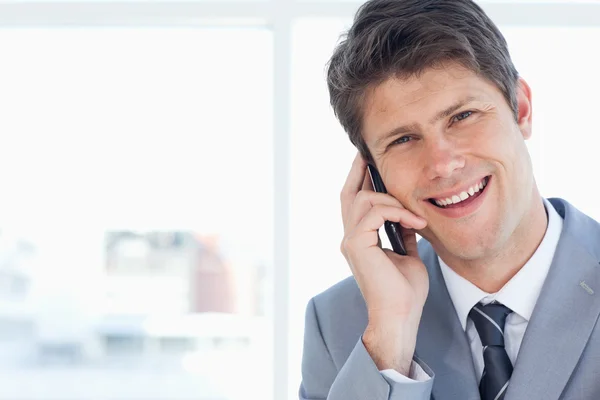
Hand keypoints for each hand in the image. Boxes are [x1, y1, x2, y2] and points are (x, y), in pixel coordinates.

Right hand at [339, 152, 428, 373]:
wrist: (400, 317)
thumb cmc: (404, 292)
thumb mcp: (407, 254)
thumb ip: (402, 233)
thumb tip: (408, 216)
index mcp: (360, 238)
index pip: (355, 201)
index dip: (360, 179)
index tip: (370, 160)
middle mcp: (350, 237)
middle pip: (349, 193)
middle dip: (360, 170)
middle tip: (370, 152)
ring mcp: (350, 240)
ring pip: (362, 198)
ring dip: (391, 199)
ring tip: (414, 213)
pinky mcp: (356, 244)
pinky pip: (374, 212)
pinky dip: (396, 212)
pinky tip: (415, 223)